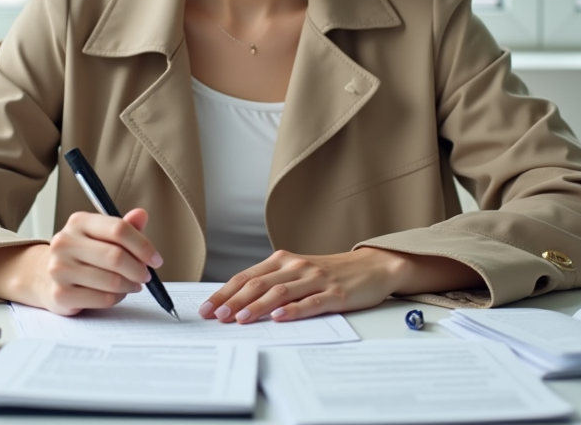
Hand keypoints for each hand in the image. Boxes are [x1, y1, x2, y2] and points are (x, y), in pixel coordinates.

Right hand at [0, 208, 162, 315]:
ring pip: (111, 281)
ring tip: (131, 285)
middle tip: (146, 276)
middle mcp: (65, 242)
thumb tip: (142, 214)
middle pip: (116, 257)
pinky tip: (115, 294)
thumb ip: (123, 226)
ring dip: (129, 286)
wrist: (41, 275)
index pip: (118, 229)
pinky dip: (116, 299)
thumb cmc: (79, 253)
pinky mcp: (60, 295)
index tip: (156, 259)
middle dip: (139, 269)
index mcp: (79, 222)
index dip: (143, 245)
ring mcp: (60, 269)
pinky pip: (102, 300)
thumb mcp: (99, 234)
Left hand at [198, 248, 484, 323]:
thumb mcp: (299, 272)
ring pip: (280, 293)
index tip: (207, 306)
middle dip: (233, 301)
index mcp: (284, 261)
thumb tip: (239, 301)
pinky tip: (279, 318)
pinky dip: (293, 310)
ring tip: (239, 318)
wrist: (373, 267)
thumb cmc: (333, 272)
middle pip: (258, 284)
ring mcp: (316, 279)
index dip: (225, 292)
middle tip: (215, 316)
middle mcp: (297, 267)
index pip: (247, 276)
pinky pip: (310, 303)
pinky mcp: (334, 293)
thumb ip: (273, 282)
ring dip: (256, 306)